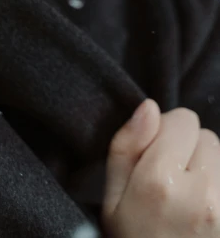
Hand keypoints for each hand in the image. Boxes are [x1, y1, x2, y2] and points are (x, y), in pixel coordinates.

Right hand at [102, 98, 219, 236]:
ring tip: (194, 203)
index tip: (158, 160)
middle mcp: (202, 193)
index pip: (183, 119)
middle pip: (208, 138)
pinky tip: (207, 215)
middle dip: (192, 153)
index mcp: (159, 182)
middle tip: (176, 186)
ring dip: (211, 173)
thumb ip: (125, 147)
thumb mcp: (112, 202)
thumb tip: (150, 107)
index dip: (168, 135)